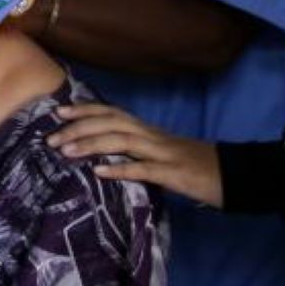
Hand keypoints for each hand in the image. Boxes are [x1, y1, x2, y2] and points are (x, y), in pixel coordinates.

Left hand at [46, 103, 224, 206]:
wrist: (233, 175)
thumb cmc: (195, 167)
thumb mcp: (161, 155)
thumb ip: (137, 151)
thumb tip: (106, 155)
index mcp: (148, 131)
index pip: (112, 113)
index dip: (85, 110)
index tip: (59, 112)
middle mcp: (152, 136)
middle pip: (111, 122)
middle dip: (79, 127)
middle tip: (51, 137)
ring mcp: (163, 153)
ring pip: (121, 141)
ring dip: (91, 144)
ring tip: (66, 151)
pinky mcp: (173, 173)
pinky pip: (143, 169)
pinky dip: (119, 169)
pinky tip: (98, 172)